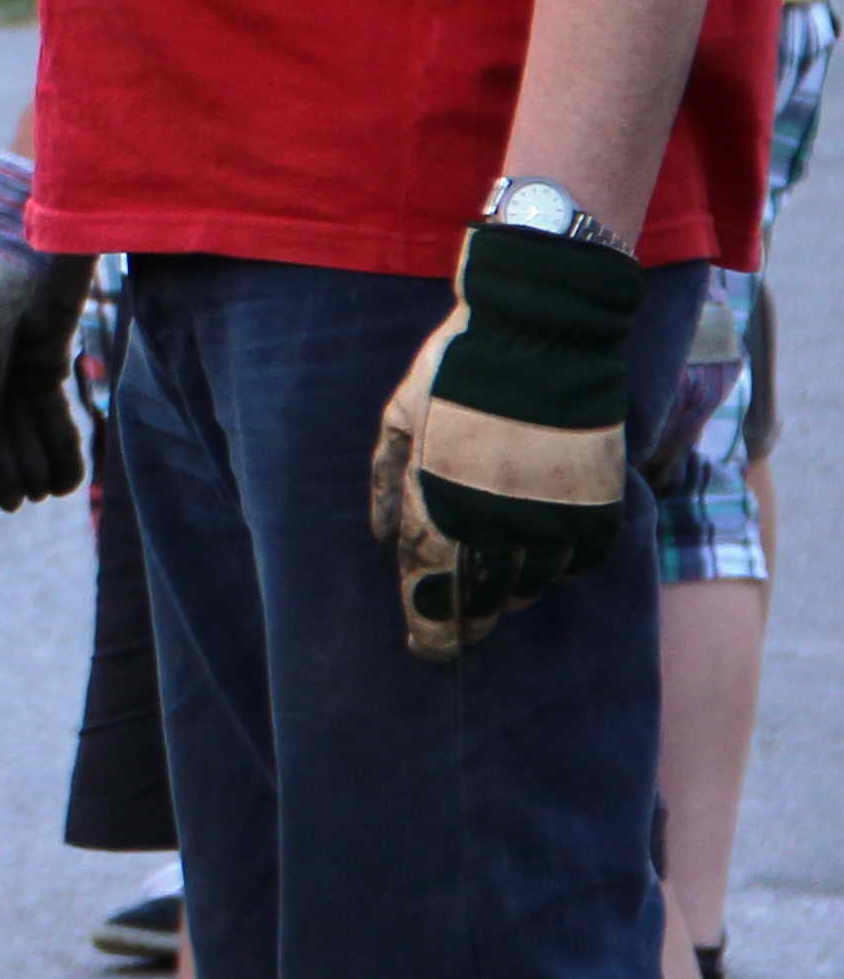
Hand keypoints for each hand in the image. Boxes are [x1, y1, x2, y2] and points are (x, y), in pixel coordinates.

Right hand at [0, 230, 90, 508]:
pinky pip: (48, 413)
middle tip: (22, 500)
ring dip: (33, 461)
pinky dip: (58, 444)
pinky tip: (69, 475)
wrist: (50, 235)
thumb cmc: (8, 269)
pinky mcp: (43, 365)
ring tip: (48, 493)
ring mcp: (9, 368)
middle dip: (5, 466)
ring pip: (20, 426)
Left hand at [370, 220, 643, 655]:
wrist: (542, 327)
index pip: (430, 583)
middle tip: (461, 638)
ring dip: (513, 595)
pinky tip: (547, 563)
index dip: (427, 625)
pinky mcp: (599, 501)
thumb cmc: (458, 365)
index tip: (426, 651)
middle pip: (483, 596)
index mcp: (439, 497)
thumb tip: (379, 536)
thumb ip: (387, 478)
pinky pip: (583, 560)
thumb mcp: (399, 413)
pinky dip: (564, 568)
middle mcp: (496, 517)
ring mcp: (552, 513)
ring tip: (500, 599)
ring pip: (534, 584)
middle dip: (469, 621)